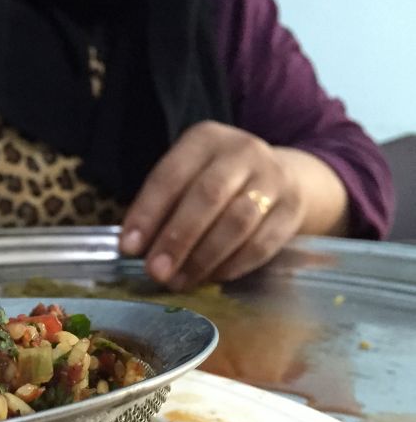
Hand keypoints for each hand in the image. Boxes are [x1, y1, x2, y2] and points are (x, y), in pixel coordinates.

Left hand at [119, 121, 348, 289]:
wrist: (279, 176)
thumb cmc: (215, 182)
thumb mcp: (186, 178)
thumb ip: (162, 207)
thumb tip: (134, 249)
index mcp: (205, 140)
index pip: (171, 175)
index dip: (148, 213)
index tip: (129, 248)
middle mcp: (242, 151)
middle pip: (208, 196)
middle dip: (177, 238)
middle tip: (155, 271)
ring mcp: (273, 178)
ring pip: (238, 221)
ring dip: (203, 257)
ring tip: (179, 281)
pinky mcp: (292, 209)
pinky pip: (262, 243)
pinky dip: (233, 265)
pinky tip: (211, 278)